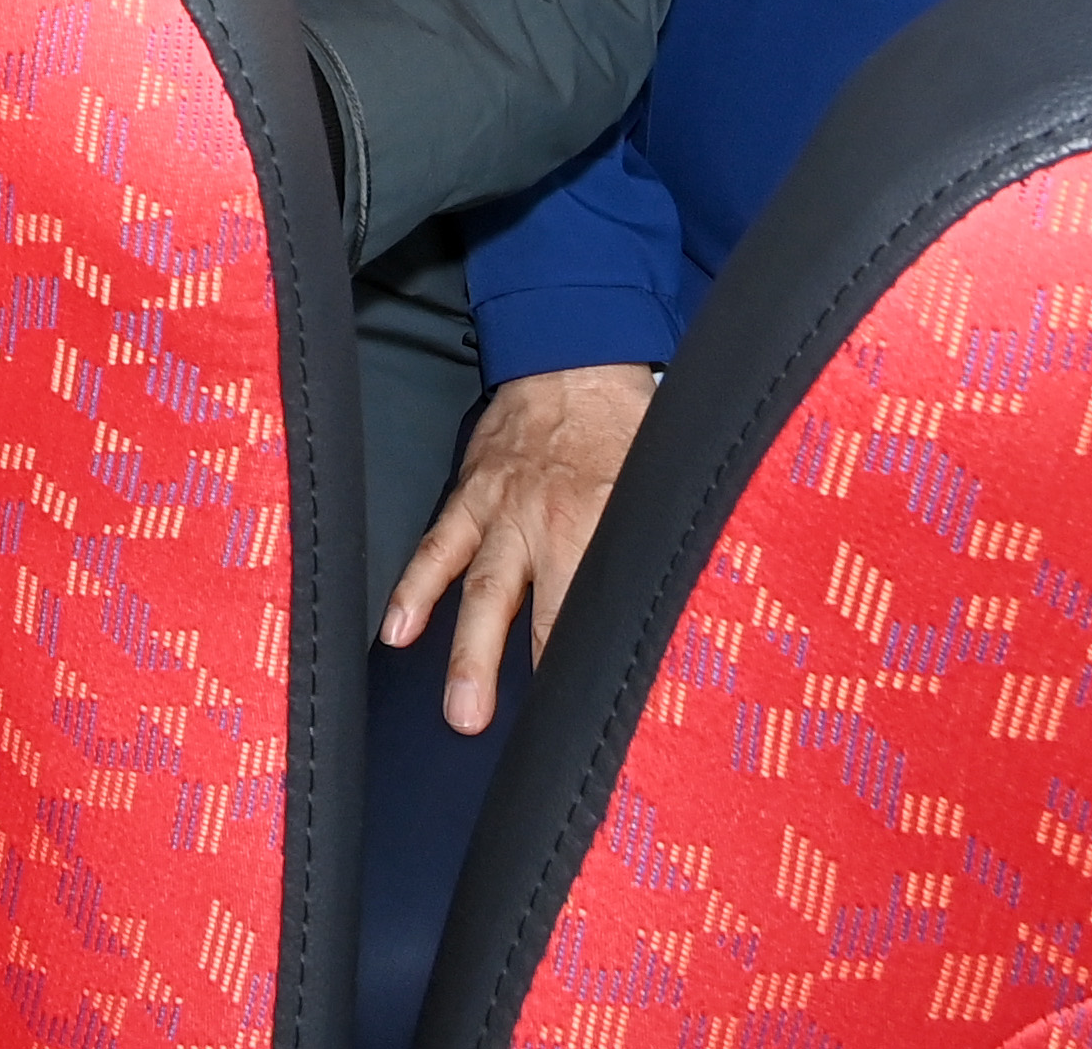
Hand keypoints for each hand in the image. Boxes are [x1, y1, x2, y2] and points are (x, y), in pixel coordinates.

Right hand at [380, 362, 655, 731]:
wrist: (573, 357)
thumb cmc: (627, 424)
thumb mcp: (664, 482)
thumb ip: (665, 544)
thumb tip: (693, 607)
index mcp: (611, 523)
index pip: (606, 610)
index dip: (603, 668)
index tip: (601, 719)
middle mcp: (555, 524)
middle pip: (543, 614)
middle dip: (531, 678)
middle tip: (526, 734)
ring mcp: (506, 512)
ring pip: (484, 590)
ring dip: (469, 652)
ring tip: (460, 709)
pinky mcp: (472, 497)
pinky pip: (438, 546)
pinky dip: (415, 588)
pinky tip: (398, 631)